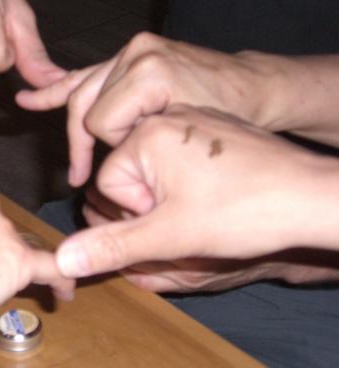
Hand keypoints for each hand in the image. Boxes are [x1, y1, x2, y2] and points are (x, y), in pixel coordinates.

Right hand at [17, 32, 269, 185]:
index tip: (140, 169)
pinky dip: (61, 86)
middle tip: (79, 176)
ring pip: (82, 90)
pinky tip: (31, 96)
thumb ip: (134, 175)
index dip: (112, 153)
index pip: (100, 122)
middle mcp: (138, 53)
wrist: (257, 91)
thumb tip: (85, 222)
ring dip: (67, 118)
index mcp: (150, 72)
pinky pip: (90, 73)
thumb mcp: (187, 155)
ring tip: (33, 118)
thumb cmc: (234, 126)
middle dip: (82, 143)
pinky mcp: (134, 54)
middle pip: (84, 105)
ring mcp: (134, 50)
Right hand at [55, 105, 338, 277]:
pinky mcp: (207, 125)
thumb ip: (112, 244)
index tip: (172, 216)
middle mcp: (163, 115)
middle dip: (146, 198)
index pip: (106, 180)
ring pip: (148, 160)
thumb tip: (63, 258)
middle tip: (187, 210)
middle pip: (123, 166)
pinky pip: (171, 148)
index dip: (133, 210)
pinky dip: (179, 171)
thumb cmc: (244, 210)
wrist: (311, 194)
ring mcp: (188, 118)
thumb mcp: (170, 234)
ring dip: (162, 187)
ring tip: (199, 200)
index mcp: (146, 131)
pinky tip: (208, 187)